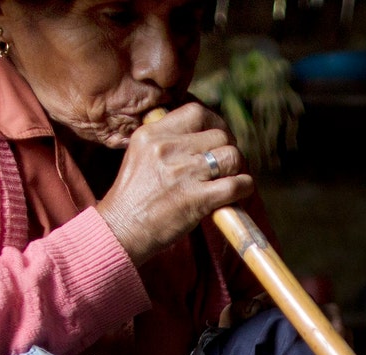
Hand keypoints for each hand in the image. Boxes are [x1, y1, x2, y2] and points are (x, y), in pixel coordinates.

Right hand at [98, 103, 253, 265]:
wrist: (121, 231)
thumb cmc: (133, 197)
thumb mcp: (140, 155)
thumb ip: (166, 141)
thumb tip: (202, 133)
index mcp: (151, 134)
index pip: (196, 112)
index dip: (214, 122)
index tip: (216, 137)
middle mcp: (167, 148)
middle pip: (219, 134)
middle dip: (228, 147)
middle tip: (225, 162)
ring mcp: (183, 173)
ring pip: (231, 156)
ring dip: (236, 167)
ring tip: (229, 177)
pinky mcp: (196, 199)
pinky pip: (236, 184)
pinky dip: (244, 187)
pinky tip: (239, 192)